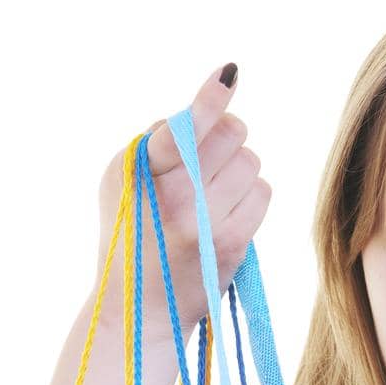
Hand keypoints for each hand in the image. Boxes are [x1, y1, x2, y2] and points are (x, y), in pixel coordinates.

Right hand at [93, 62, 271, 344]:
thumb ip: (157, 143)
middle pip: (231, 133)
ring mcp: (202, 223)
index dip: (208, 100)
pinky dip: (251, 195)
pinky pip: (262, 191)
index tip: (229, 75)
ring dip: (239, 168)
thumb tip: (210, 106)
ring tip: (213, 192)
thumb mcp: (122, 184)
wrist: (140, 309)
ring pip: (250, 160)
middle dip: (228, 135)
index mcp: (136, 174)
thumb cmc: (133, 232)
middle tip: (210, 157)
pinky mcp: (230, 244)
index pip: (179, 129)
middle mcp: (170, 197)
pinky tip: (228, 211)